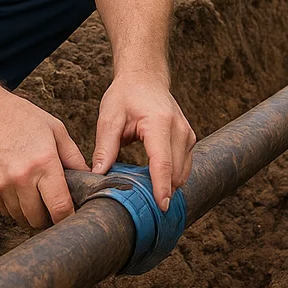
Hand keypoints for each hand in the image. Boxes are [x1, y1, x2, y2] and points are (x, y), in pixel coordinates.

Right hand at [0, 90, 88, 229]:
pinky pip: (3, 211)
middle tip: (50, 202)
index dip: (68, 217)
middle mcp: (20, 178)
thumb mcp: (54, 129)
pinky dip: (11, 205)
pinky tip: (13, 186)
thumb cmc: (18, 117)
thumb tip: (89, 179)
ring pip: (20, 217)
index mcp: (43, 163)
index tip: (71, 216)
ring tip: (31, 191)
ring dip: (28, 211)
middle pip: (39, 219)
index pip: (60, 208)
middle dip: (48, 215)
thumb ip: (74, 157)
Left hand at [91, 75, 195, 210]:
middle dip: (163, 192)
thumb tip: (98, 174)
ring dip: (168, 186)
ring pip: (183, 173)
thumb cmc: (126, 95)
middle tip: (143, 209)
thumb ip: (105, 147)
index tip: (161, 207)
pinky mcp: (189, 139)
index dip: (162, 187)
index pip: (163, 162)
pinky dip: (172, 177)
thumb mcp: (109, 118)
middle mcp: (179, 129)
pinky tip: (155, 183)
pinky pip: (184, 166)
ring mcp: (187, 134)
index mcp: (159, 123)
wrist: (144, 78)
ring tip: (147, 198)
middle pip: (176, 172)